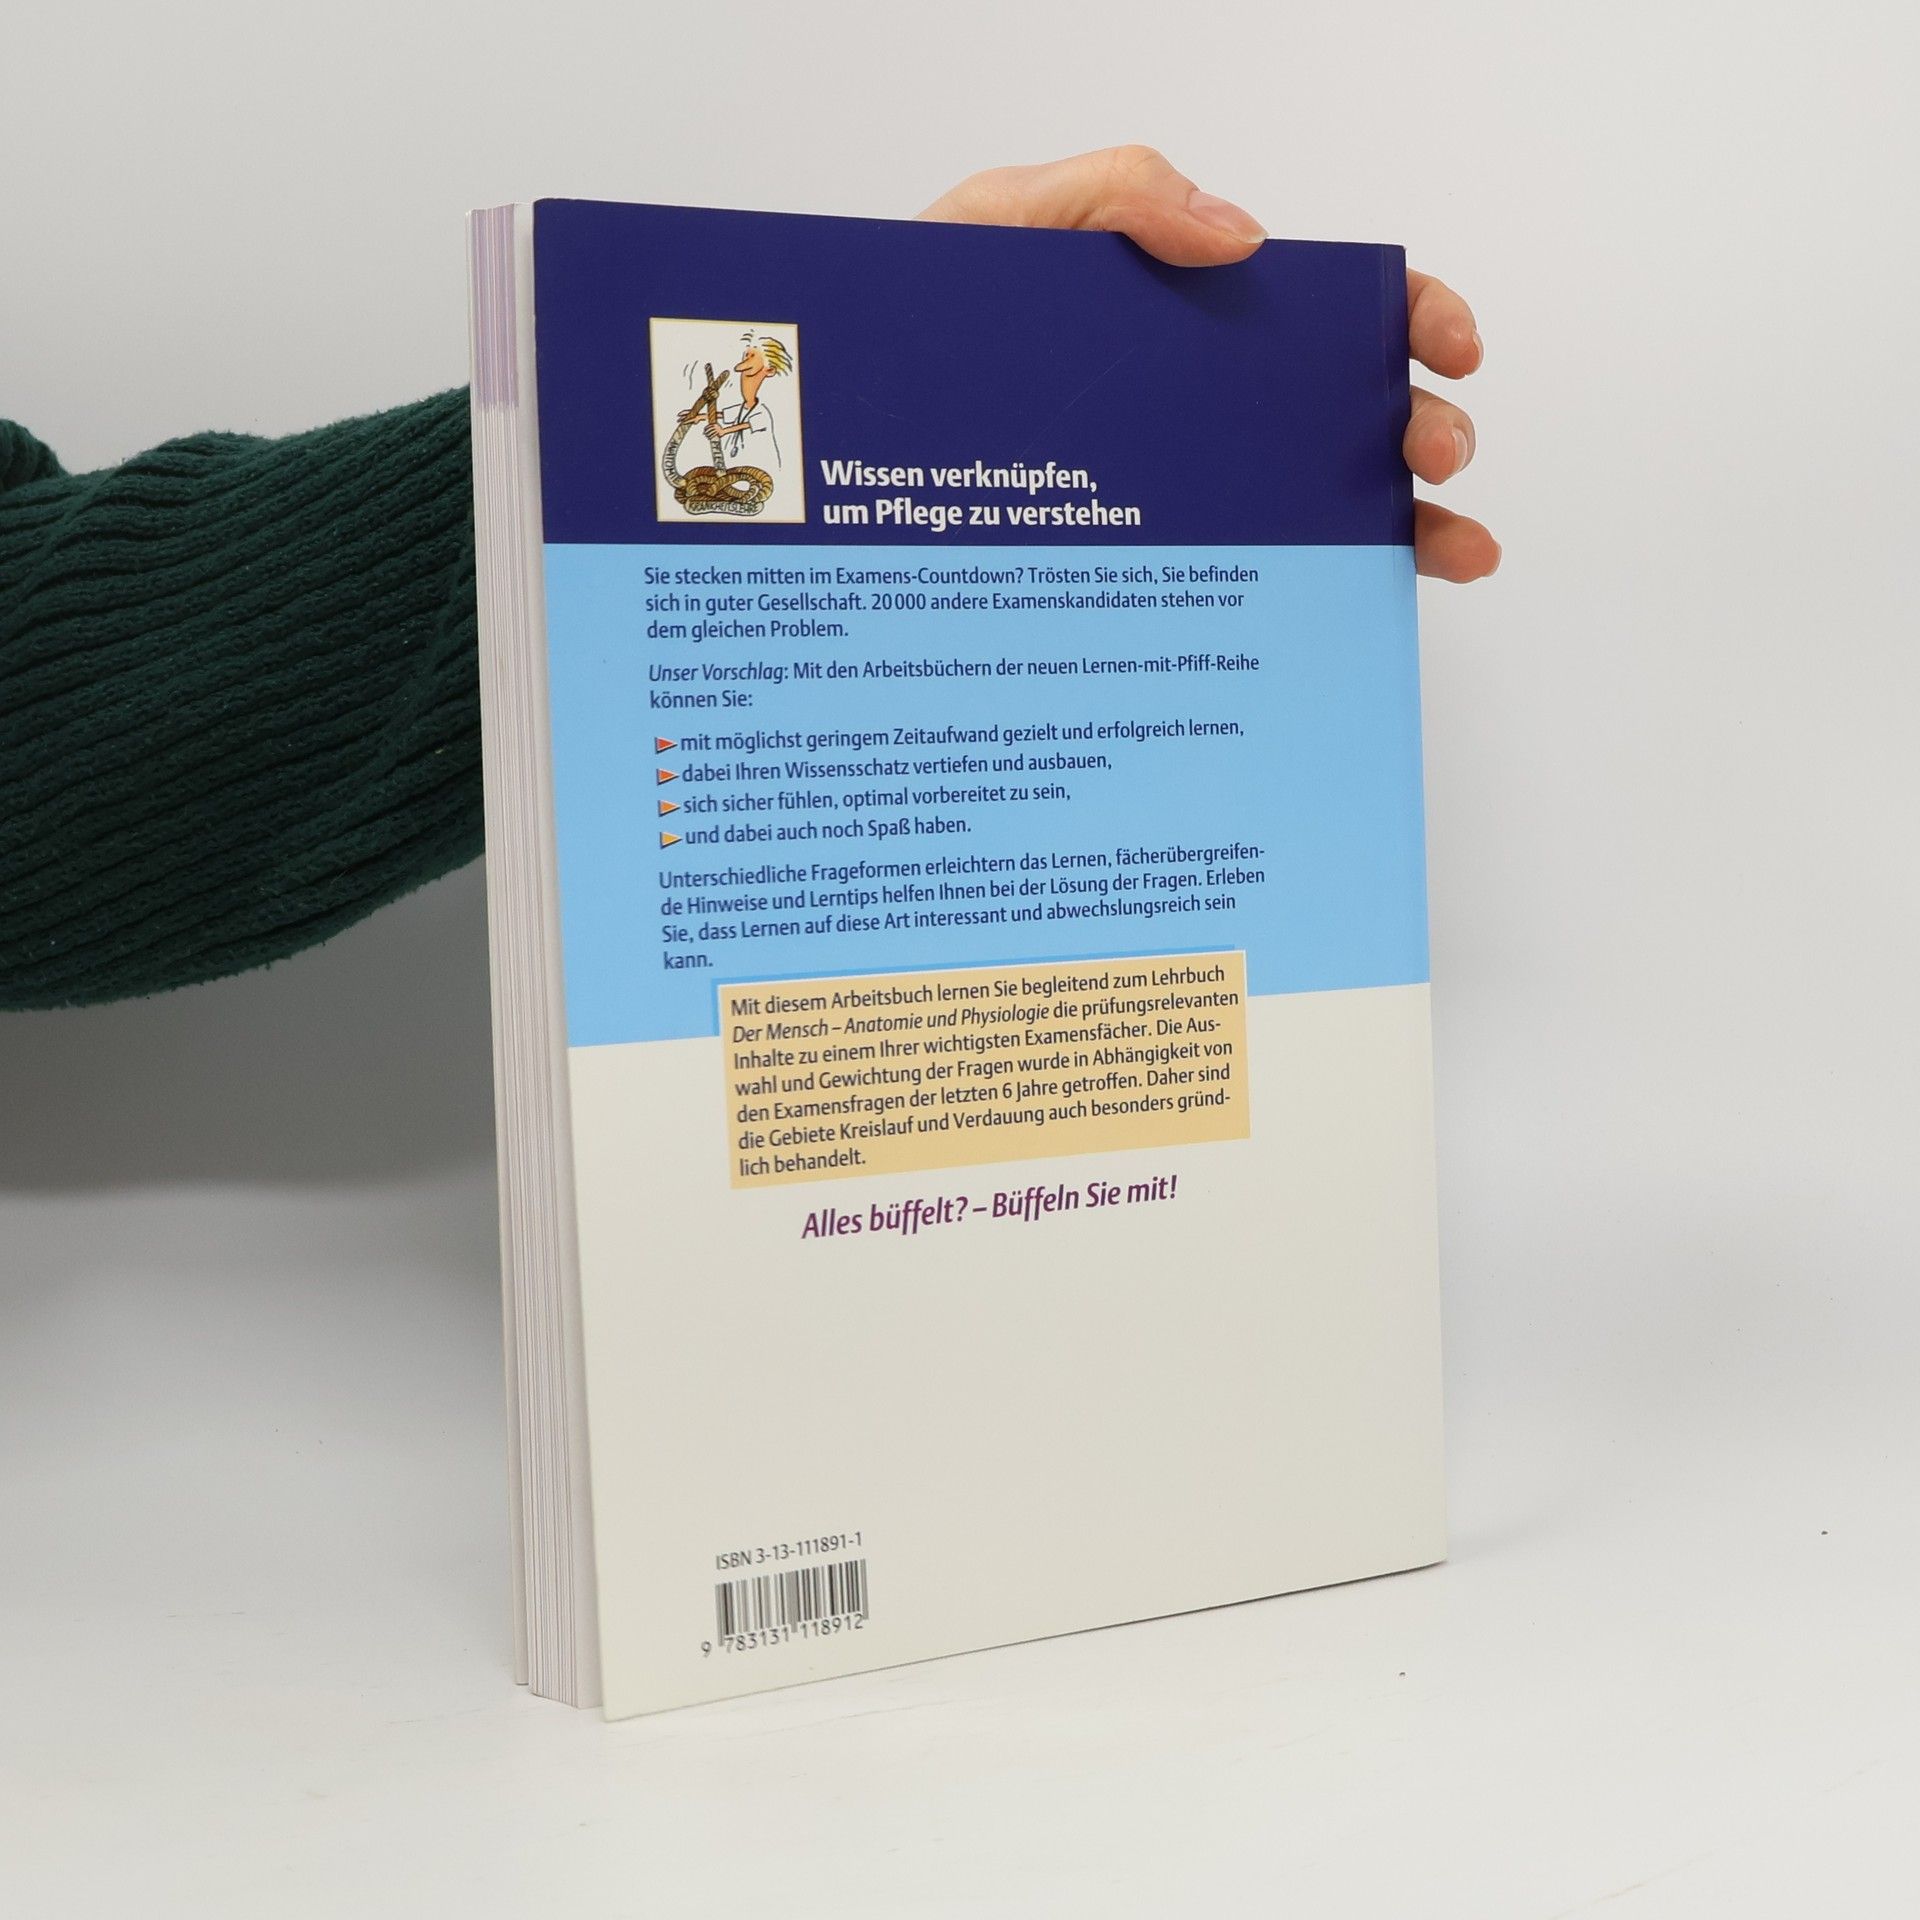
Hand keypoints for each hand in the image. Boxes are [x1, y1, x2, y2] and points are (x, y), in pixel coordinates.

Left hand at [920, 146, 1497, 581]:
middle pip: (1344, 417)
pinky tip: (1371, 610)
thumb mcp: (999, 223)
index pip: (1326, 308)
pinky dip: (1318, 599)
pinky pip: (1241, 589)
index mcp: (1184, 316)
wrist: (831, 428)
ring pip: (1317, 511)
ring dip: (1405, 526)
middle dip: (1419, 431)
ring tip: (1449, 549)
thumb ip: (1113, 195)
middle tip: (1434, 454)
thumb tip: (1244, 237)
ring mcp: (1181, 495)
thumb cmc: (914, 320)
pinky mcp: (1144, 570)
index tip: (1445, 346)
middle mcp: (1201, 412)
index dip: (1406, 316)